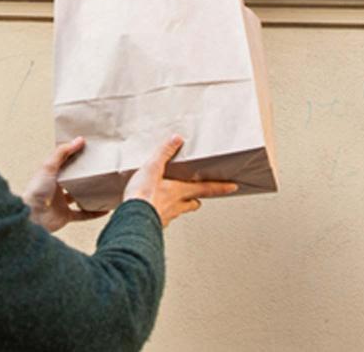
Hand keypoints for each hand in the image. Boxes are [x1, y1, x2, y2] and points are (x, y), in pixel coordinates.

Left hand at [23, 137, 106, 232]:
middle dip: (84, 175)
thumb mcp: (48, 166)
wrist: (32, 216)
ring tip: (104, 188)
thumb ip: (62, 152)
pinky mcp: (65, 215)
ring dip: (90, 194)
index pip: (64, 162)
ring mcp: (61, 202)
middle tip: (99, 168)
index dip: (74, 155)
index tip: (88, 149)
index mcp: (50, 174)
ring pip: (78, 196)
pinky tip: (104, 209)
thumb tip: (78, 140)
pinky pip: (83, 214)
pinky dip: (93, 212)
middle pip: (72, 179)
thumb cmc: (36, 191)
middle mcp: (55, 188)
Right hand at [123, 135, 237, 227]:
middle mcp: (176, 206)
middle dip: (196, 199)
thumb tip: (176, 139)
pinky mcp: (154, 225)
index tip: (232, 187)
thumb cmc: (142, 197)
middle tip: (198, 196)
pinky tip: (154, 211)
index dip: (221, 187)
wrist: (131, 220)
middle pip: (193, 203)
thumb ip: (164, 153)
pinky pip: (162, 219)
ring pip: (179, 212)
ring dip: (179, 207)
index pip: (206, 188)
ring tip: (174, 202)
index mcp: (180, 191)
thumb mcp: (152, 168)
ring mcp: (166, 217)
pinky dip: (161, 214)